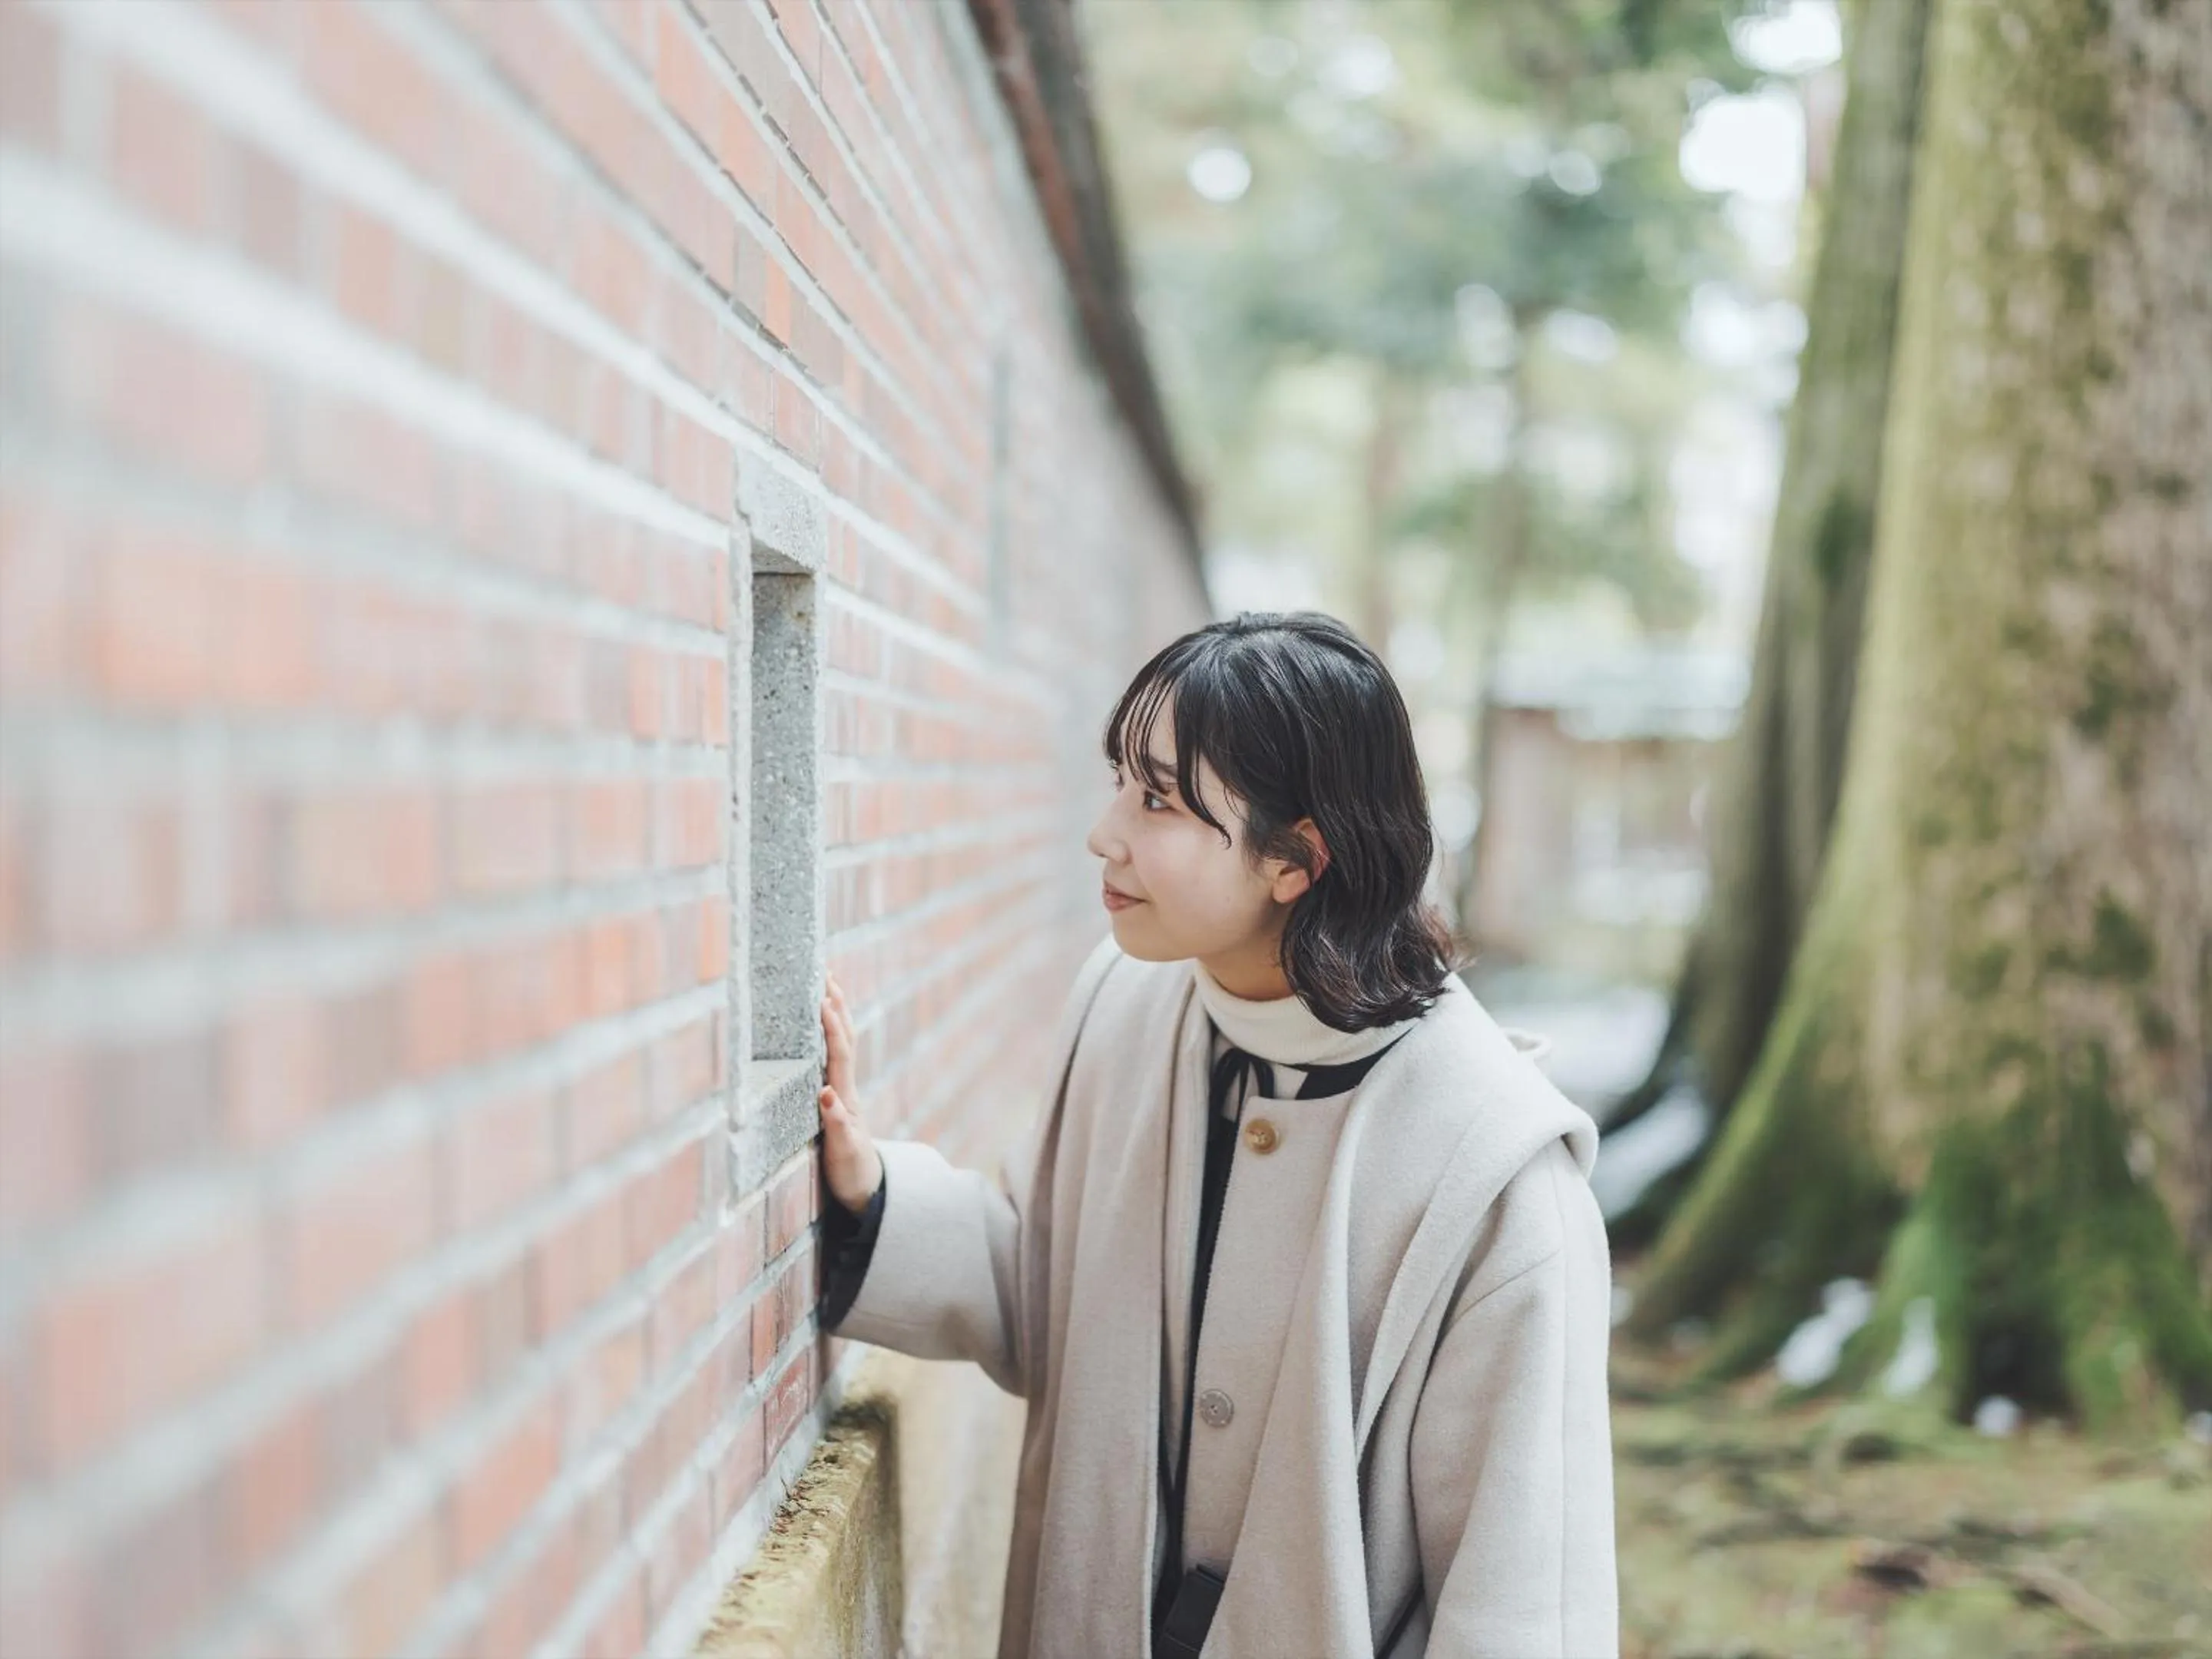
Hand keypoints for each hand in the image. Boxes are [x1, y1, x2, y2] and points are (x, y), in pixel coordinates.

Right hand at [817, 971, 882, 1214]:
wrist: (864, 1189)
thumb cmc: (851, 1172)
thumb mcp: (842, 1152)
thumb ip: (835, 1124)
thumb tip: (826, 1093)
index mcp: (845, 1097)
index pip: (840, 1054)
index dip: (832, 1028)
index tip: (823, 999)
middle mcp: (845, 1088)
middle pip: (845, 1039)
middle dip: (837, 1005)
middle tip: (825, 973)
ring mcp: (842, 1091)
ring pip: (841, 1044)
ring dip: (836, 1013)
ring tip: (826, 984)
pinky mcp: (835, 1097)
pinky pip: (832, 1056)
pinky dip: (828, 1033)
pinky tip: (819, 1021)